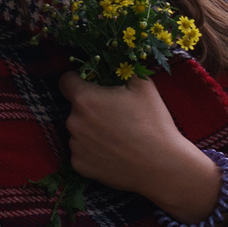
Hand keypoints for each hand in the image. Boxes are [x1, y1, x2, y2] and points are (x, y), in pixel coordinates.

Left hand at [58, 71, 221, 223]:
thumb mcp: (143, 85)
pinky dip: (92, 150)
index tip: (91, 84)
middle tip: (115, 114)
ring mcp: (75, 146)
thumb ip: (122, 69)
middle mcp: (73, 121)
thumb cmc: (153, 123)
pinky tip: (113, 151)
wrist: (161, 165)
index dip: (78, 79)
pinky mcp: (79, 165)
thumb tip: (115, 60)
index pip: (66, 81)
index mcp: (85, 98)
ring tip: (117, 135)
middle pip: (76, 107)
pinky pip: (81, 151)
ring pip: (78, 130)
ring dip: (91, 129)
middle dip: (91, 107)